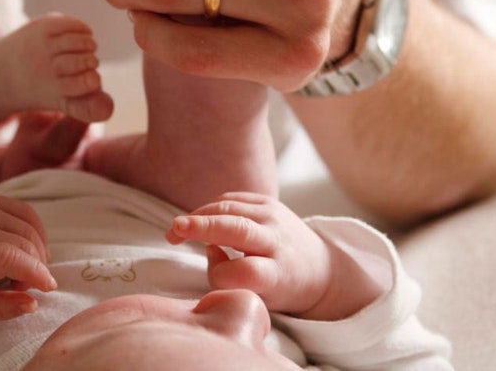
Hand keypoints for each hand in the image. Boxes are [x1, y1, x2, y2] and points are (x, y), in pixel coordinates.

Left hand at [0, 193, 56, 319]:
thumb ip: (0, 307)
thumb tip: (32, 303)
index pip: (5, 257)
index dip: (33, 271)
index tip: (47, 287)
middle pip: (22, 244)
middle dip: (35, 268)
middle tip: (22, 285)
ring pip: (29, 229)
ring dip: (36, 253)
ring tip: (20, 269)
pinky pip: (27, 212)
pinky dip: (36, 232)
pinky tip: (30, 248)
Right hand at [166, 192, 331, 316]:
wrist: (320, 268)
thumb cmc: (282, 289)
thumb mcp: (260, 297)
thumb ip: (229, 280)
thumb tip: (209, 247)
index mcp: (280, 273)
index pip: (246, 272)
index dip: (222, 276)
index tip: (217, 279)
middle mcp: (278, 241)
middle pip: (238, 229)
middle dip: (203, 227)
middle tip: (175, 229)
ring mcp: (274, 216)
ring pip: (229, 208)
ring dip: (198, 215)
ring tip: (177, 229)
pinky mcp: (269, 201)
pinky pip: (231, 199)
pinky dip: (211, 208)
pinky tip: (200, 221)